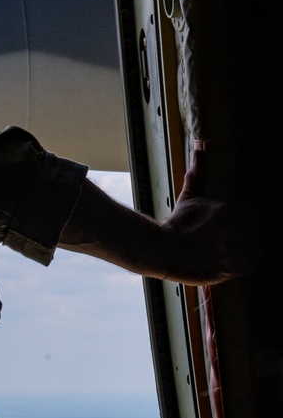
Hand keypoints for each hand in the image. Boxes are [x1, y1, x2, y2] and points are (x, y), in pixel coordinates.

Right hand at [163, 144, 258, 284]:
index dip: (252, 218)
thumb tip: (200, 146)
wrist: (160, 251)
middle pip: (258, 232)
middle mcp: (230, 232)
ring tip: (245, 248)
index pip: (255, 214)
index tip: (248, 221)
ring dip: (253, 249)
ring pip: (256, 249)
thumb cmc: (175, 224)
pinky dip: (248, 263)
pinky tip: (241, 261)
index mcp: (225, 211)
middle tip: (247, 235)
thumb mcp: (188, 197)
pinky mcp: (225, 270)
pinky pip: (249, 266)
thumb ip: (198, 174)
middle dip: (254, 233)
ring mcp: (228, 253)